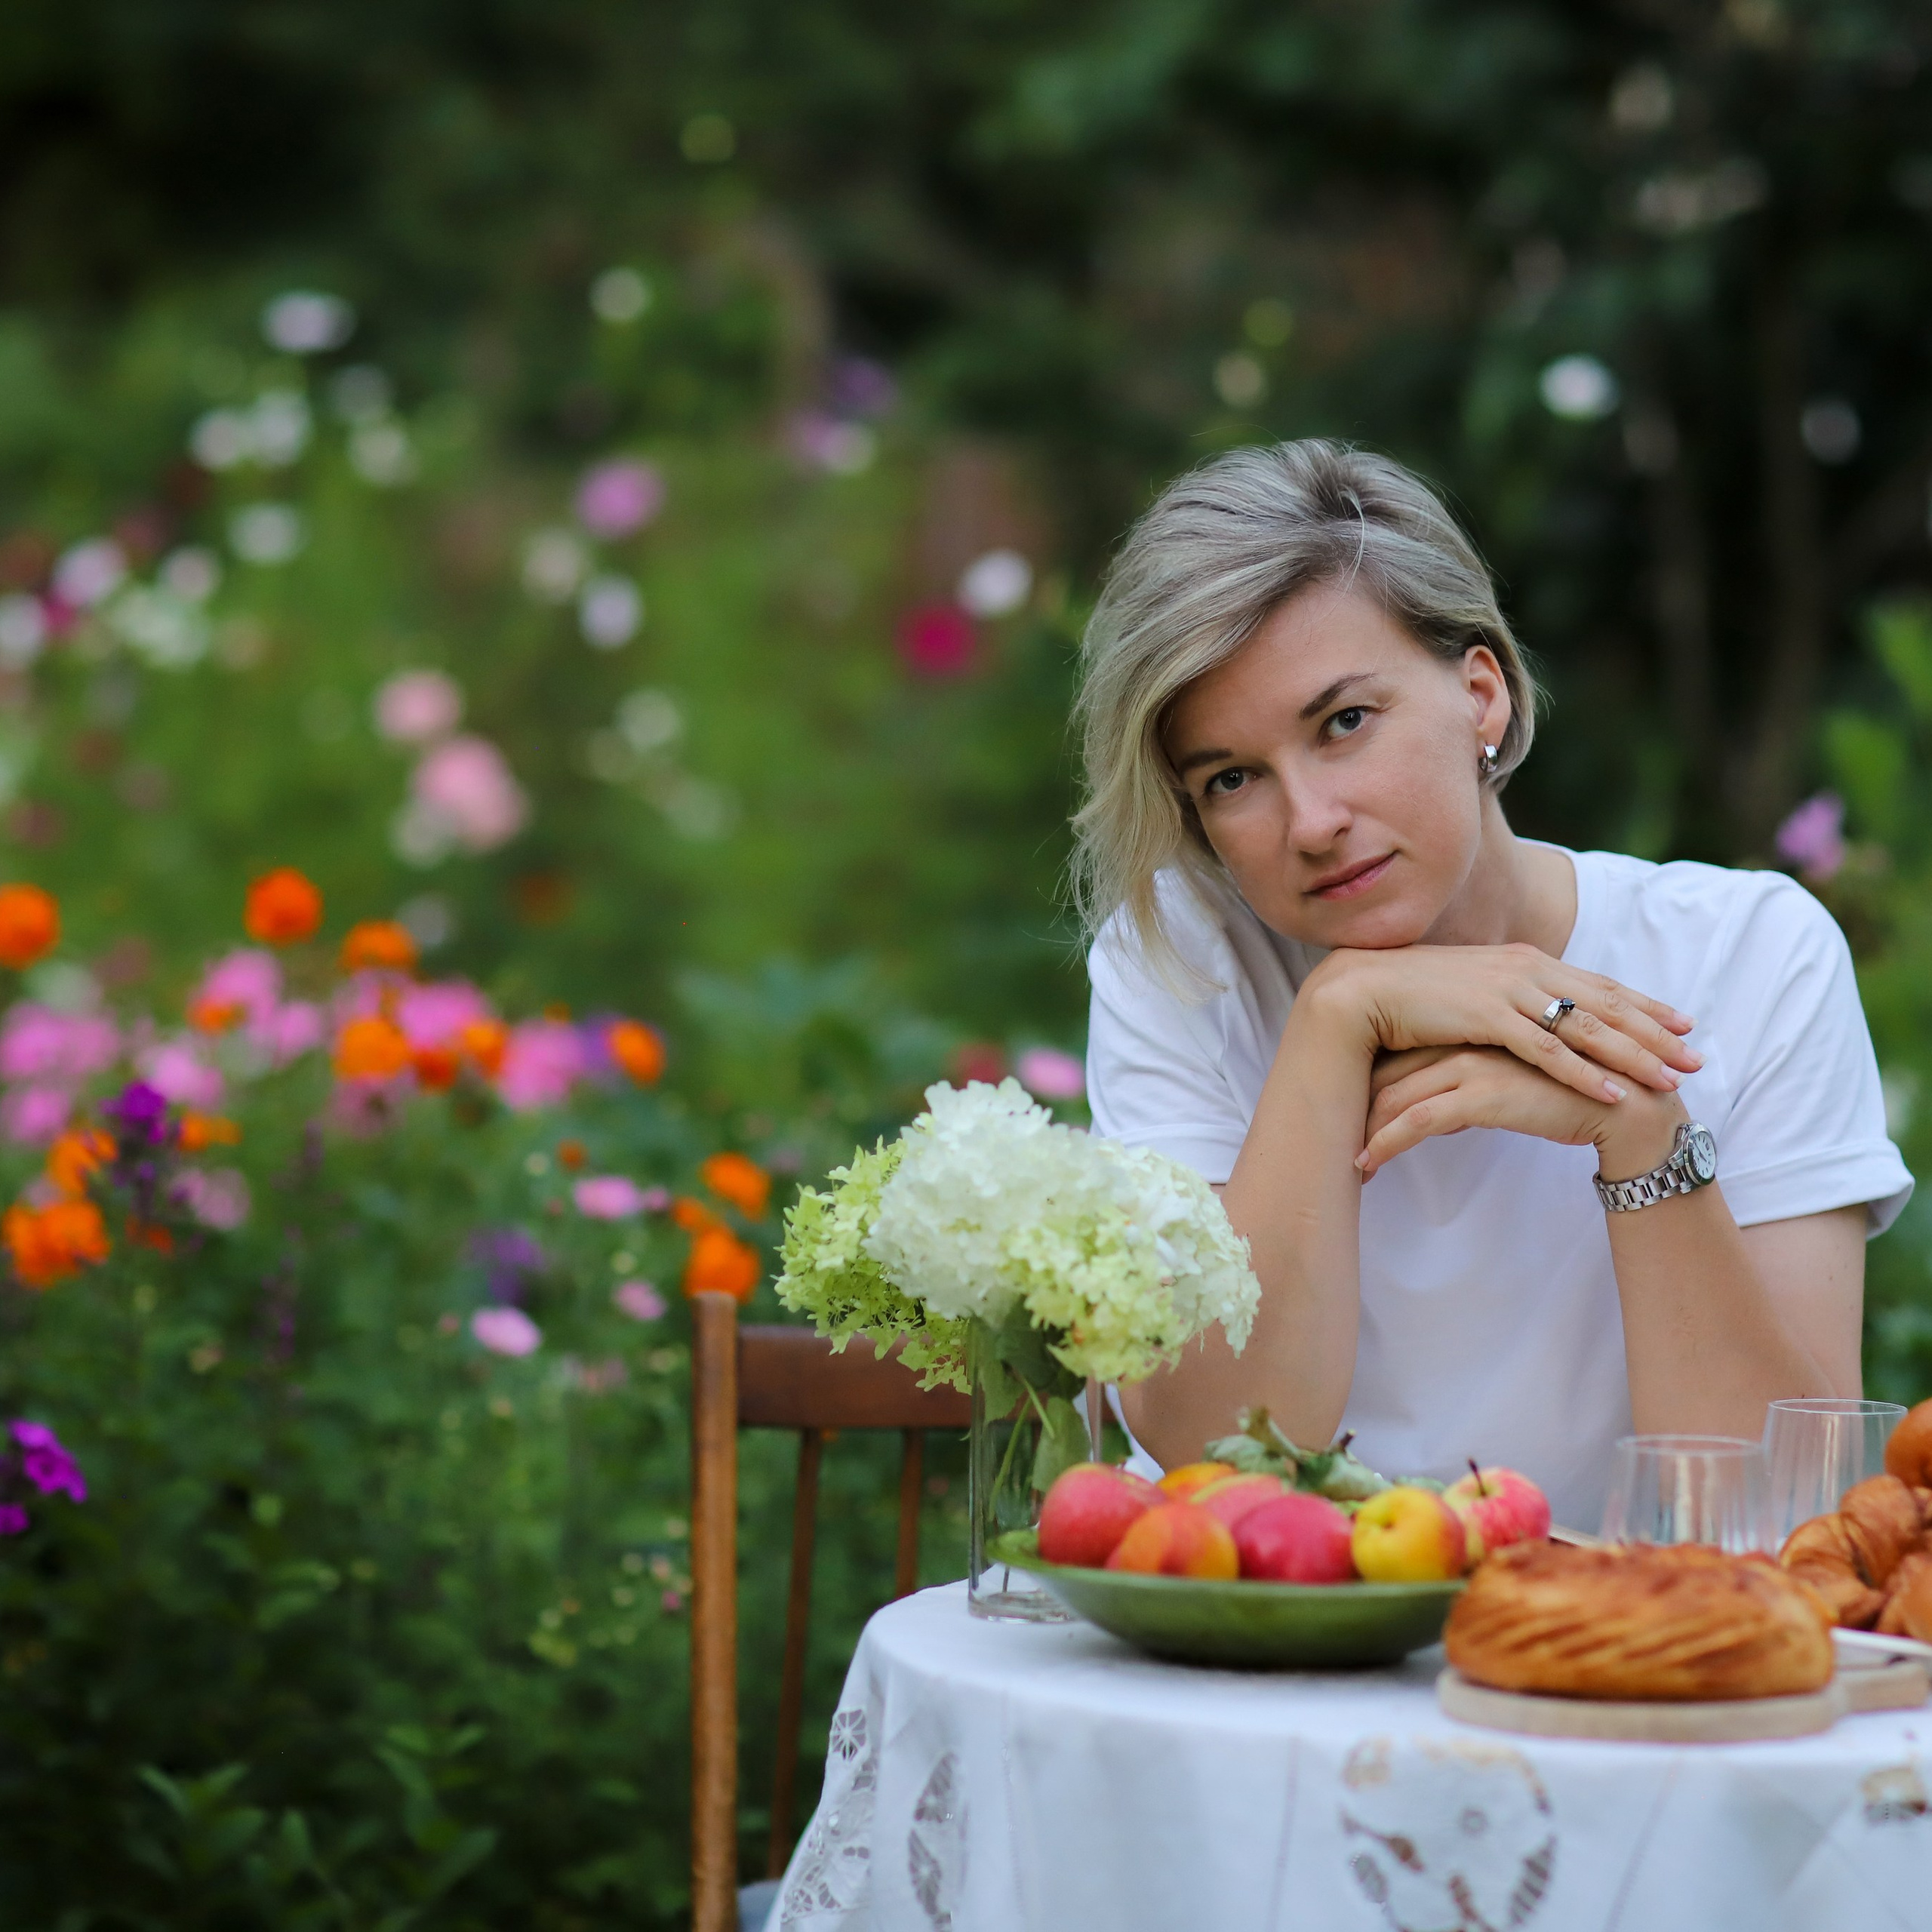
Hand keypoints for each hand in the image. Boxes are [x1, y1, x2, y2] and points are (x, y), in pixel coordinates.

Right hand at [1303, 942, 1698, 1106]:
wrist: (1356, 990)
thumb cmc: (1406, 996)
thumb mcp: (1468, 993)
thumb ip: (1504, 1001)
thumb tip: (1527, 1020)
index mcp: (1523, 959)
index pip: (1595, 984)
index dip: (1643, 1004)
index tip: (1682, 1023)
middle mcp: (1525, 968)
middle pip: (1605, 1005)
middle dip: (1655, 1032)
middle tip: (1697, 1058)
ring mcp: (1507, 990)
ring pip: (1586, 1028)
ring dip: (1634, 1055)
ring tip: (1672, 1080)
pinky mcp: (1487, 1017)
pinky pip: (1546, 1051)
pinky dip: (1583, 1073)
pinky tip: (1612, 1092)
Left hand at [1358, 1045, 1685, 1179]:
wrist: (1627, 1111)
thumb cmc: (1572, 1097)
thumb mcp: (1514, 1080)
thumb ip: (1474, 1083)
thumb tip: (1440, 1113)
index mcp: (1473, 1024)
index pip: (1403, 1046)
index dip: (1370, 1075)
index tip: (1344, 1103)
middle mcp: (1467, 1036)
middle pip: (1389, 1065)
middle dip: (1354, 1102)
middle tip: (1325, 1131)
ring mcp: (1472, 1061)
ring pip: (1396, 1092)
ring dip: (1363, 1127)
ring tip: (1340, 1159)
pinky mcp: (1482, 1093)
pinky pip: (1418, 1119)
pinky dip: (1386, 1142)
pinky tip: (1365, 1165)